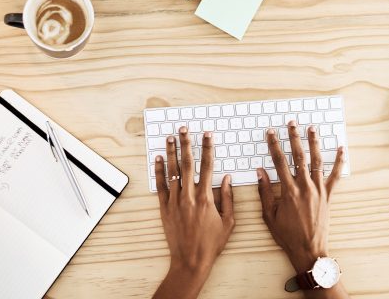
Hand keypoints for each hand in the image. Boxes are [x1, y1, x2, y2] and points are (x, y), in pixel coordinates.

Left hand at [153, 127, 234, 298]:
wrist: (191, 261)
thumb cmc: (212, 244)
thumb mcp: (229, 222)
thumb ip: (228, 198)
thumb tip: (226, 178)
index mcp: (207, 198)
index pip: (208, 167)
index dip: (208, 148)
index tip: (208, 135)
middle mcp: (189, 197)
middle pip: (187, 164)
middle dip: (186, 144)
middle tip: (184, 128)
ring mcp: (175, 202)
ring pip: (173, 172)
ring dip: (172, 152)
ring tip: (170, 137)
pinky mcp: (165, 209)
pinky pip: (161, 186)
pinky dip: (159, 171)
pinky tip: (159, 159)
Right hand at [257, 121, 349, 298]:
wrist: (308, 250)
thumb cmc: (287, 235)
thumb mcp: (269, 215)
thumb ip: (264, 192)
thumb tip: (260, 172)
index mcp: (288, 191)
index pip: (279, 162)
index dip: (273, 145)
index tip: (270, 133)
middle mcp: (304, 187)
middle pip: (298, 156)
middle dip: (294, 137)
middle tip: (292, 123)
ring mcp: (318, 190)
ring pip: (317, 161)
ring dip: (314, 143)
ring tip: (312, 128)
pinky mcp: (328, 196)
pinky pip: (335, 176)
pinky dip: (339, 162)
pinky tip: (341, 149)